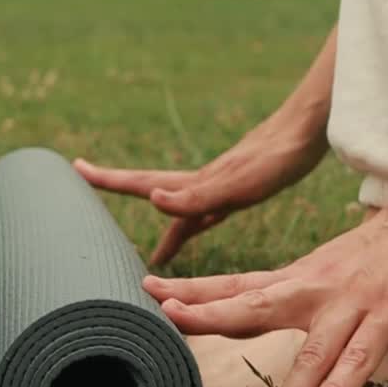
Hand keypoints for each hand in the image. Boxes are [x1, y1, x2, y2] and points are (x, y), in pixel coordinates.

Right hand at [75, 107, 328, 265]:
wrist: (311, 131)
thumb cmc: (279, 158)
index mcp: (198, 184)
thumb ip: (198, 195)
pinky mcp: (242, 189)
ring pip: (179, 207)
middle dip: (118, 190)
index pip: (144, 184)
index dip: (109, 180)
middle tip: (84, 181)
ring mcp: (221, 185)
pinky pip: (205, 213)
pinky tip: (193, 233)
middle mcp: (203, 183)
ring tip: (152, 255)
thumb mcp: (240, 183)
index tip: (75, 169)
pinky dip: (191, 226)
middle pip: (152, 189)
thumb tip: (154, 202)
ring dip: (162, 226)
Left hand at [143, 195, 387, 386]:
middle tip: (165, 320)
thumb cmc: (379, 247)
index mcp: (297, 277)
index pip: (235, 285)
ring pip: (311, 353)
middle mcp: (314, 288)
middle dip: (209, 315)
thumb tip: (255, 303)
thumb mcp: (325, 265)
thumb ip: (290, 288)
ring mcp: (351, 302)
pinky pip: (361, 358)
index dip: (193, 291)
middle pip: (253, 305)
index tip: (148, 291)